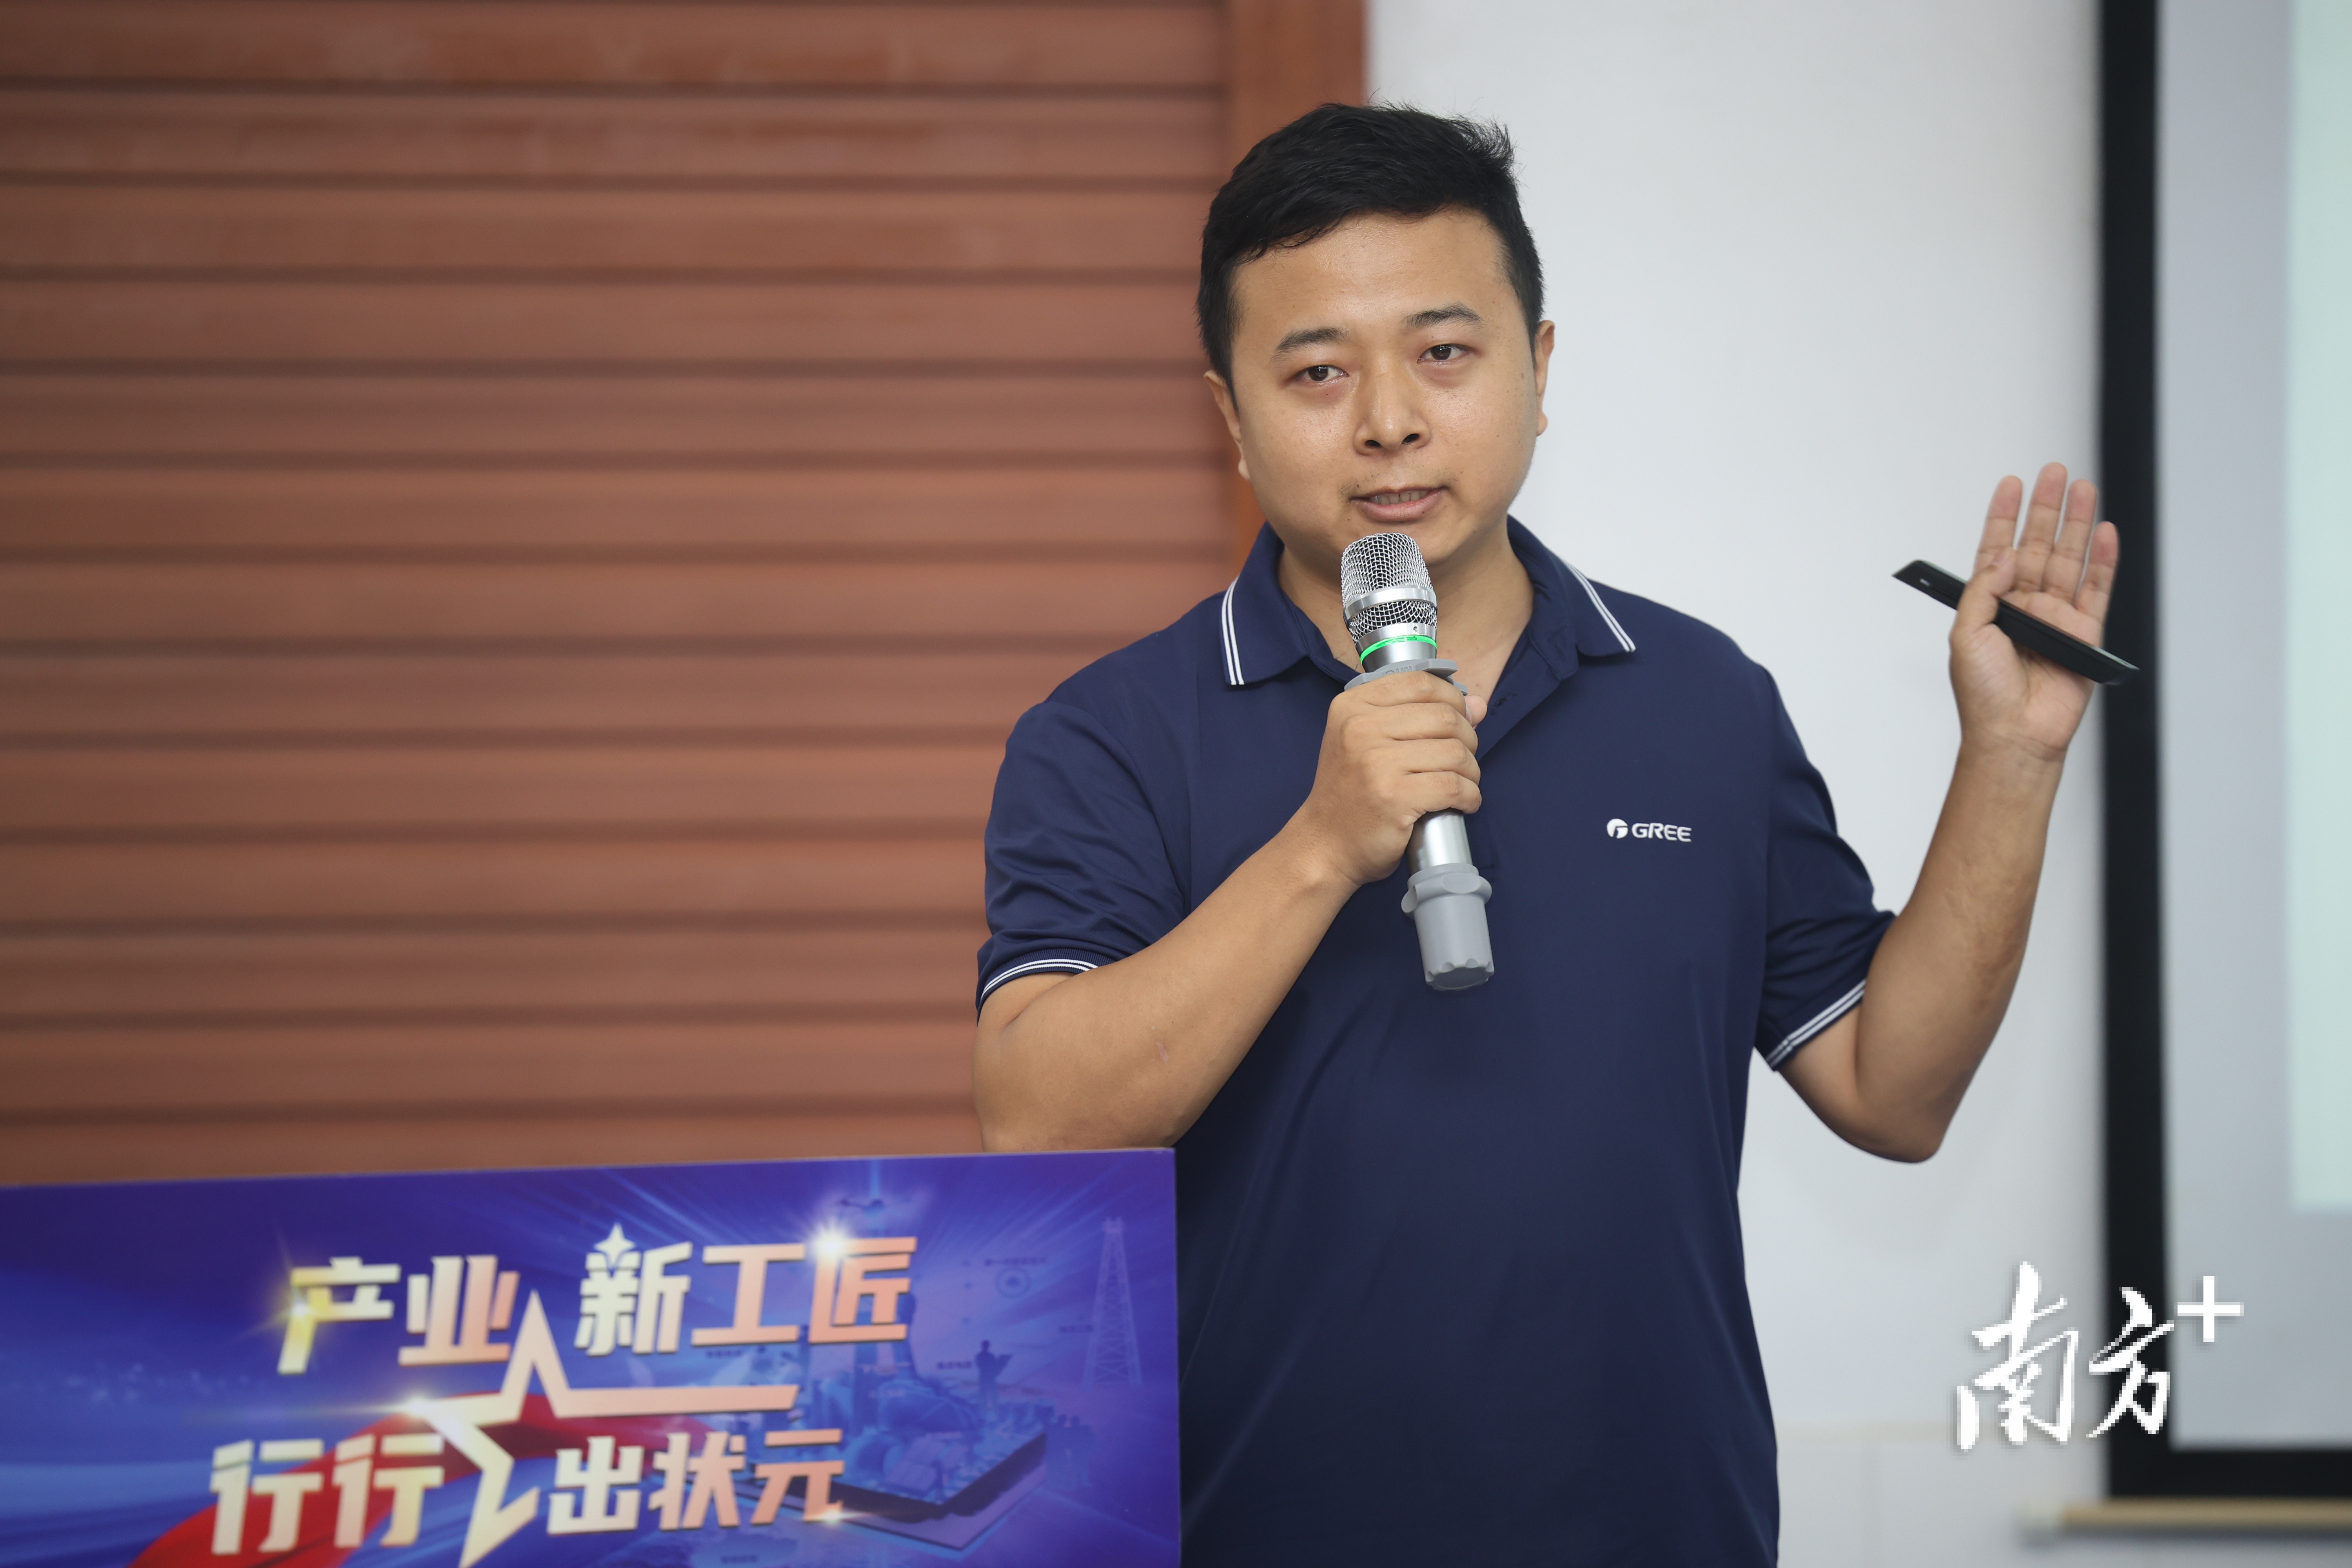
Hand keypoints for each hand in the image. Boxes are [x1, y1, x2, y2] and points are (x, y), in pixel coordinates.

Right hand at [1287, 672, 1484, 886]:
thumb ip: (1420, 717)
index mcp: (1353, 706)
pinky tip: (1463, 802)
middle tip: (1462, 761)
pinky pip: (1453, 786)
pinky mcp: (1393, 797)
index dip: (1452, 699)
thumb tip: (1478, 704)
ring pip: (1454, 752)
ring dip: (1471, 771)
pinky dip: (1469, 796)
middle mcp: (1360, 728)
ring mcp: (1375, 763)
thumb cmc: (1351, 793)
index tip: (1459, 721)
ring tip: (1462, 784)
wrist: (1325, 844)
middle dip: (1468, 739)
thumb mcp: (1371, 742)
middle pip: (1444, 717)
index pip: (1420, 683)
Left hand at [1950, 462, 2119, 763]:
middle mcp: (2025, 607)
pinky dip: (2103, 561)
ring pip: (2070, 560)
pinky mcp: (2084, 634)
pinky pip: (2097, 590)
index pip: (1998, 549)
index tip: (2011, 483)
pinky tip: (2106, 531)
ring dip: (2078, 524)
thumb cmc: (1983, 695)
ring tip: (2083, 487)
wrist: (2014, 736)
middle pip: (2039, 545)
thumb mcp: (1965, 636)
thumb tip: (2005, 555)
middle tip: (2055, 472)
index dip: (2005, 516)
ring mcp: (2056, 619)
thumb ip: (1983, 591)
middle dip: (2047, 508)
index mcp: (1991, 606)